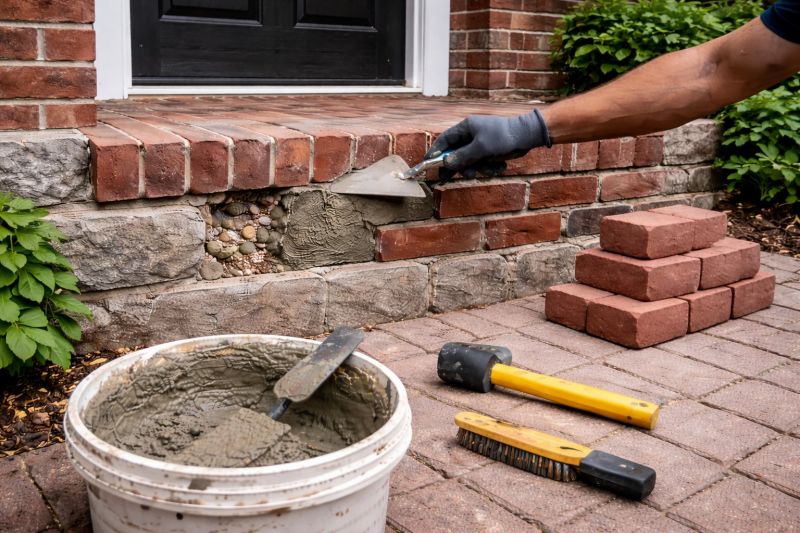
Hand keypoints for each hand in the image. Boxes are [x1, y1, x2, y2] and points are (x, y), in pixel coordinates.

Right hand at [426, 109, 550, 178]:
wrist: (527, 136)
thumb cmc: (503, 137)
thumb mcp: (480, 149)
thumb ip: (462, 157)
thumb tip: (445, 163)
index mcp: (466, 128)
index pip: (444, 140)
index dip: (435, 152)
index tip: (427, 164)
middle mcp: (471, 135)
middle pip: (456, 154)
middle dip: (459, 167)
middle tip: (455, 178)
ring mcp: (481, 143)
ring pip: (470, 162)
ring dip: (478, 169)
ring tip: (489, 169)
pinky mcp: (490, 151)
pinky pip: (482, 163)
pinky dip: (489, 168)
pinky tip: (500, 167)